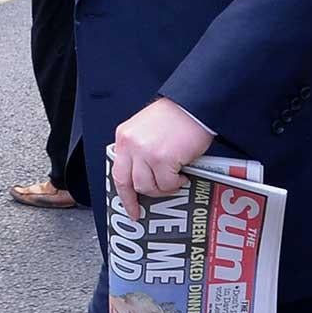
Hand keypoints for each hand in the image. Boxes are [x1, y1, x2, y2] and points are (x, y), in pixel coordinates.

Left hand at [111, 99, 214, 219]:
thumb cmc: (176, 115)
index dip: (123, 194)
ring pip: (147, 187)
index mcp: (125, 136)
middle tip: (147, 206)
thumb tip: (142, 175)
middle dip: (139, 198)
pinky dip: (176, 183)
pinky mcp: (163, 159)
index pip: (117, 172)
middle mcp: (131, 145)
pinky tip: (182, 175)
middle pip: (129, 183)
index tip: (129, 206)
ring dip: (162, 188)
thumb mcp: (146, 129)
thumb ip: (139, 150)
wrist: (194, 105)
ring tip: (173, 180)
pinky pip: (167, 184)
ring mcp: (146, 153)